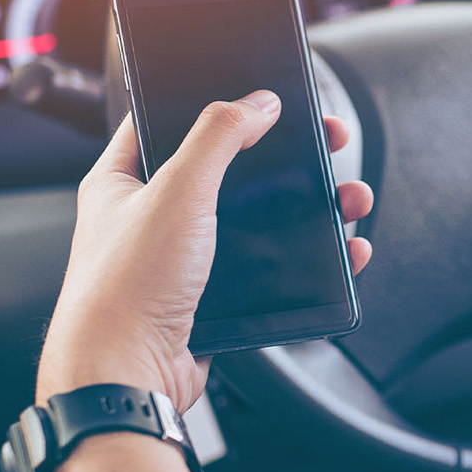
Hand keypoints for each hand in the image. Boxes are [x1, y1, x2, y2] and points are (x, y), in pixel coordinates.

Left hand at [36, 90, 375, 411]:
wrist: (127, 378)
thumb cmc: (126, 289)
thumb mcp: (177, 190)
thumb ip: (218, 135)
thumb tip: (256, 102)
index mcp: (122, 180)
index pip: (166, 120)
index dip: (216, 101)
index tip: (262, 93)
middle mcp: (149, 216)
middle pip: (230, 169)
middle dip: (286, 157)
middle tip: (328, 144)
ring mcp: (182, 260)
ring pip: (257, 221)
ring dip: (309, 209)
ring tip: (349, 198)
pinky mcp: (211, 300)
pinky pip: (268, 270)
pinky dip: (306, 260)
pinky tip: (340, 249)